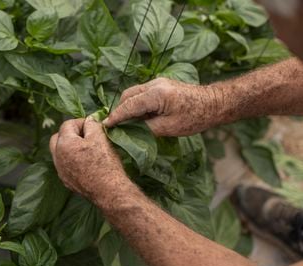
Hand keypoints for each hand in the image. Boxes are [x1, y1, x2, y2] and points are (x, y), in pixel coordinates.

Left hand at [50, 118, 127, 201]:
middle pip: (58, 138)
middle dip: (70, 133)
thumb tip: (90, 120)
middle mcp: (57, 157)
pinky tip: (86, 163)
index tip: (93, 126)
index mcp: (63, 144)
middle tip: (86, 135)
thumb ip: (92, 124)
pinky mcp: (66, 182)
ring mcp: (60, 171)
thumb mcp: (100, 137)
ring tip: (86, 148)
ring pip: (60, 153)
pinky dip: (72, 160)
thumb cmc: (105, 162)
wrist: (108, 191)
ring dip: (70, 147)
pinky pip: (65, 166)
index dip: (81, 122)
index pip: (67, 124)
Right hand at [103, 78, 223, 136]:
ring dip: (128, 107)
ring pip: (134, 93)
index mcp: (156, 94)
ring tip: (127, 123)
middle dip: (120, 110)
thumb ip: (146, 127)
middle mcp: (154, 84)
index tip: (105, 125)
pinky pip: (142, 93)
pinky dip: (137, 104)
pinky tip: (139, 116)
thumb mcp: (168, 128)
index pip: (129, 105)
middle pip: (128, 95)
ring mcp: (158, 82)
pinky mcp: (161, 85)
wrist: (214, 103)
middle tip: (115, 126)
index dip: (116, 116)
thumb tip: (130, 129)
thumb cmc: (195, 117)